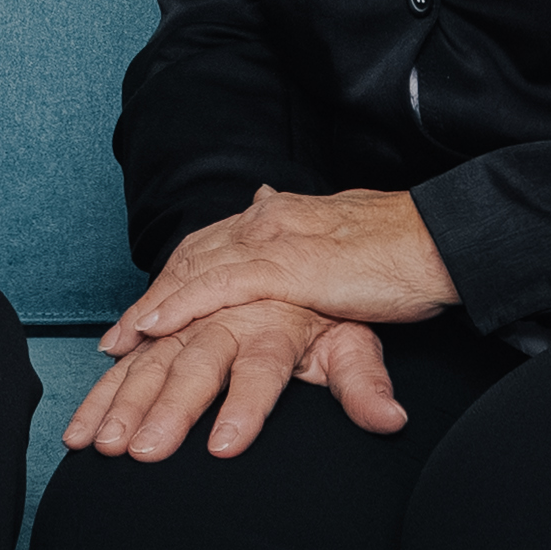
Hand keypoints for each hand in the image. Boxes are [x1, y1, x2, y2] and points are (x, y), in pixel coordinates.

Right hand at [63, 295, 409, 459]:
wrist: (305, 244)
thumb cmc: (330, 304)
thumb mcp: (356, 342)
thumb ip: (365, 382)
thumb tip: (391, 419)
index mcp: (279, 319)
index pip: (261, 367)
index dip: (245, 406)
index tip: (222, 448)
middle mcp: (232, 311)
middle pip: (197, 362)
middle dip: (166, 408)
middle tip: (141, 452)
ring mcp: (197, 309)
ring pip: (155, 352)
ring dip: (122, 396)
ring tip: (96, 442)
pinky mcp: (172, 313)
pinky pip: (135, 340)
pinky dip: (108, 376)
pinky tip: (86, 414)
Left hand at [105, 183, 457, 345]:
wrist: (440, 240)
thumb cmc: (399, 250)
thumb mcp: (340, 239)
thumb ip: (298, 226)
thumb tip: (265, 197)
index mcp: (278, 218)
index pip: (208, 251)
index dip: (170, 285)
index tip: (138, 322)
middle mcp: (266, 223)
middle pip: (188, 263)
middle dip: (147, 305)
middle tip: (110, 345)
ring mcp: (275, 241)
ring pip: (194, 275)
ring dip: (152, 315)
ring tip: (118, 352)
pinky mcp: (290, 265)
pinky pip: (220, 285)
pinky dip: (181, 305)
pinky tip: (152, 328)